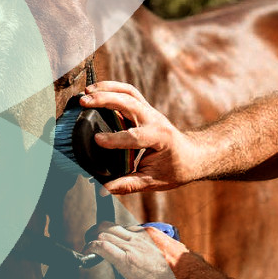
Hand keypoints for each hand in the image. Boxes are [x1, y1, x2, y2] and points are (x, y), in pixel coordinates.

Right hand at [80, 81, 200, 194]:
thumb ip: (128, 185)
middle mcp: (156, 120)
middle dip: (106, 100)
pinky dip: (112, 88)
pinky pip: (129, 93)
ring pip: (129, 92)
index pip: (135, 136)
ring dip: (107, 88)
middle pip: (130, 103)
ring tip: (86, 91)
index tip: (96, 140)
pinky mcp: (145, 108)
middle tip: (84, 102)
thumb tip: (103, 190)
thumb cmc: (175, 169)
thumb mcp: (153, 181)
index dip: (115, 139)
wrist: (193, 155)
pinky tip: (96, 90)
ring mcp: (150, 112)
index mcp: (160, 138)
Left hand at [85, 222, 189, 278]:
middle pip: (112, 227)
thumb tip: (178, 258)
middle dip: (99, 232)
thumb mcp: (180, 256)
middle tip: (93, 240)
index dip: (118, 236)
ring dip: (92, 239)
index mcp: (153, 235)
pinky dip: (90, 248)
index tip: (115, 244)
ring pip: (103, 234)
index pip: (128, 230)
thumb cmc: (189, 275)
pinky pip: (102, 248)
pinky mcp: (126, 261)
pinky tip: (85, 253)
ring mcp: (133, 248)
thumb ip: (173, 253)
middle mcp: (141, 238)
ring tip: (87, 247)